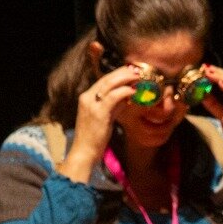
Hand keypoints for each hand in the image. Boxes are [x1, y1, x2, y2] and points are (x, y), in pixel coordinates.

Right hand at [61, 65, 145, 182]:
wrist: (84, 152)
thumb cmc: (94, 138)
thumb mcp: (104, 117)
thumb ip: (115, 106)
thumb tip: (127, 96)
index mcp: (86, 98)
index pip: (103, 80)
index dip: (118, 73)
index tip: (131, 71)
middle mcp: (87, 98)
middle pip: (107, 78)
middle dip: (124, 72)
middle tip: (138, 71)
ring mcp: (92, 104)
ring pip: (110, 83)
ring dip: (126, 78)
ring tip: (139, 77)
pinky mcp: (99, 113)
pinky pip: (114, 96)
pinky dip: (125, 91)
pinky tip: (134, 91)